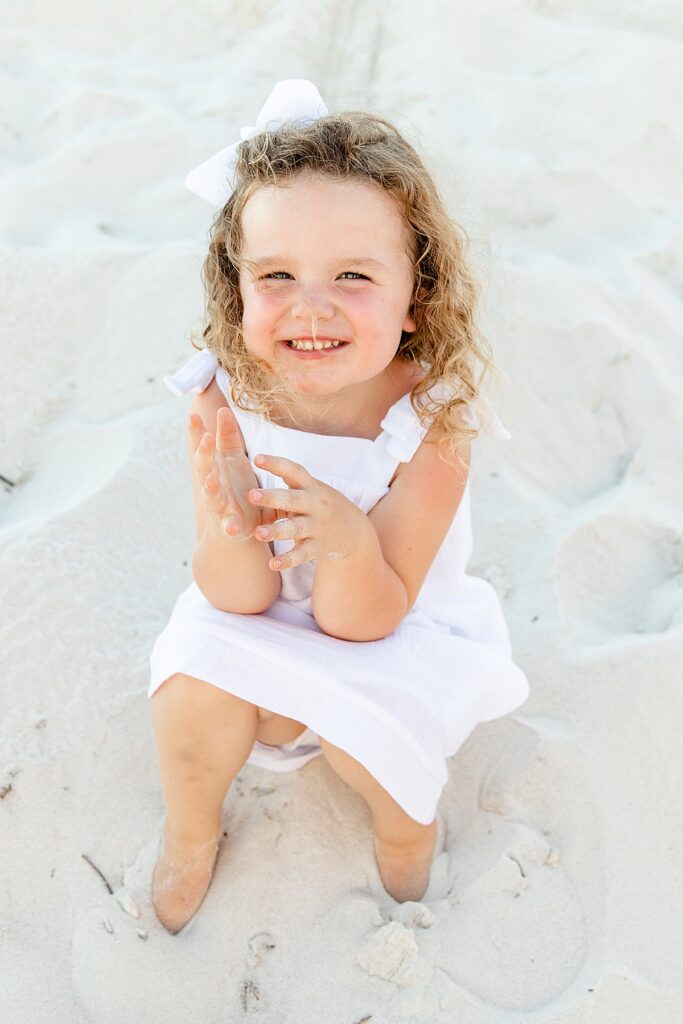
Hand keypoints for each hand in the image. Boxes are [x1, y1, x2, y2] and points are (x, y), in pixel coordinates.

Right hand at [189, 408, 282, 541]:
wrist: (235, 528)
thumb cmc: (234, 488)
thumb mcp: (232, 459)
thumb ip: (228, 435)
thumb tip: (223, 409)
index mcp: (214, 467)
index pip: (202, 447)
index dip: (196, 432)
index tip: (193, 415)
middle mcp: (212, 484)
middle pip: (204, 467)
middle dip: (204, 454)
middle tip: (207, 438)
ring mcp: (218, 505)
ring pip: (211, 495)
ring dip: (210, 488)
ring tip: (210, 481)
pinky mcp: (229, 525)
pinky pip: (228, 525)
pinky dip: (229, 525)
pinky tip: (231, 526)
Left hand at [247, 453, 369, 570]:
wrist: (355, 531)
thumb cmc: (322, 505)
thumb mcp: (312, 490)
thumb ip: (288, 485)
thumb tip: (256, 476)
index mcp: (312, 487)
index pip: (294, 471)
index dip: (276, 464)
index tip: (256, 458)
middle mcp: (316, 505)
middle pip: (293, 499)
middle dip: (272, 497)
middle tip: (251, 494)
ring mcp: (318, 527)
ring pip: (296, 528)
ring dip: (277, 531)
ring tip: (259, 533)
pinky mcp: (319, 547)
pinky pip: (302, 554)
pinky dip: (288, 560)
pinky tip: (273, 564)